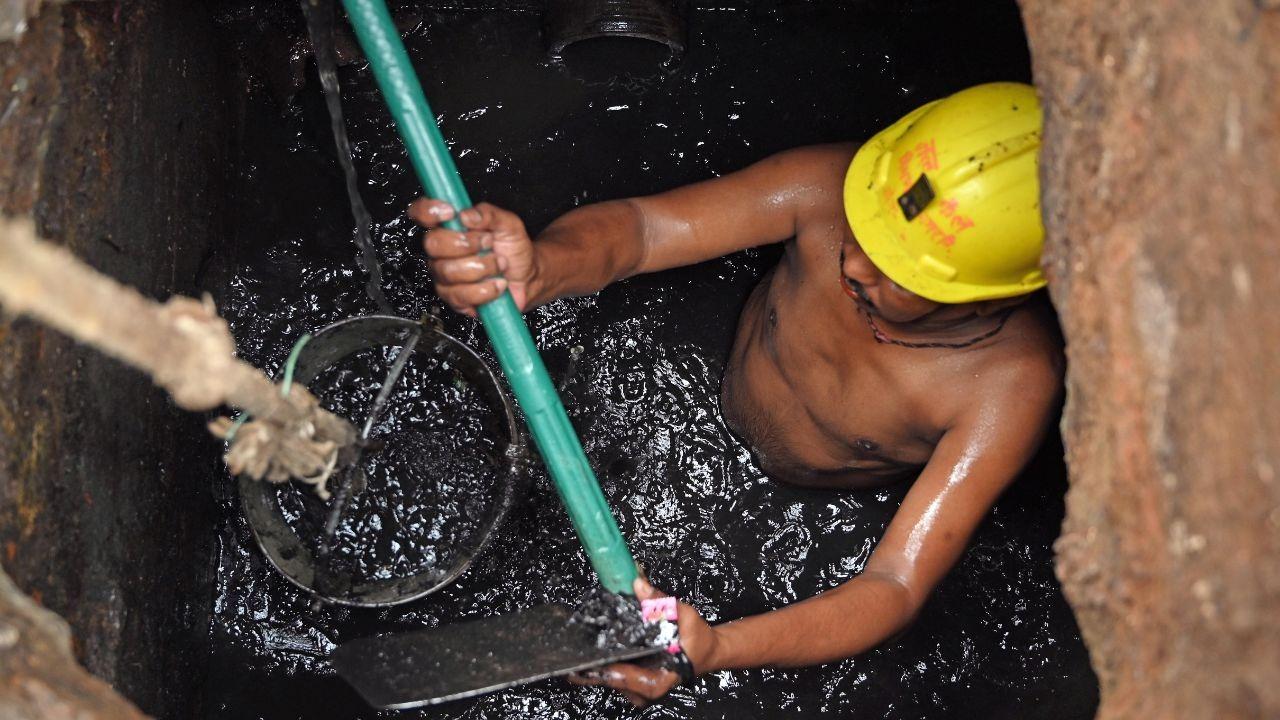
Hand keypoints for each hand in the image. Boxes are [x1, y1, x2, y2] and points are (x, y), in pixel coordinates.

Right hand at [408, 198, 538, 315]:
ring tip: (498, 264)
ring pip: (448, 271)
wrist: (527, 278)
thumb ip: (489, 214)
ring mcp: (445, 276)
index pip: (421, 213)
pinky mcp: (455, 299)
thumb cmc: (513, 251)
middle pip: (432, 243)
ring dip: (482, 267)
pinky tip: (497, 283)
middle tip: (488, 243)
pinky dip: (486, 289)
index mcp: (450, 228)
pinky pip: (461, 295)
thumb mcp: (509, 224)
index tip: (451, 212)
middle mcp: (443, 251)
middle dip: (466, 243)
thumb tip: (467, 214)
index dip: (428, 211)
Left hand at [569, 577, 719, 706]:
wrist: (706, 650)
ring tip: (581, 634)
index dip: (596, 665)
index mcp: (654, 682)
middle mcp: (642, 691)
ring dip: (595, 654)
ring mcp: (634, 688)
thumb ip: (660, 602)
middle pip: (606, 676)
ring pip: (605, 673)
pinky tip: (595, 640)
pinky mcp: (630, 680)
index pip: (617, 677)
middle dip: (590, 656)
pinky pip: (611, 668)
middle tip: (573, 636)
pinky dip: (603, 654)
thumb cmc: (698, 640)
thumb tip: (639, 584)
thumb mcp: (684, 616)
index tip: (578, 655)